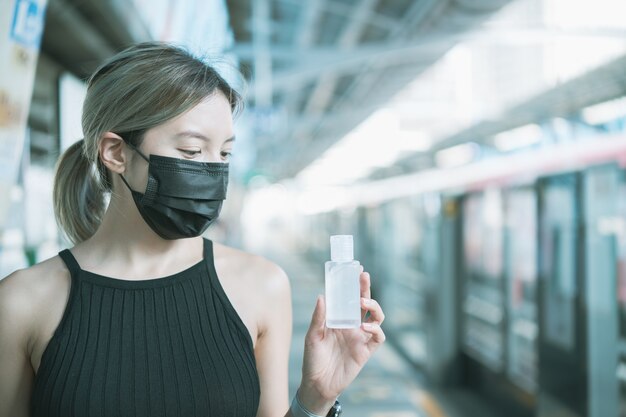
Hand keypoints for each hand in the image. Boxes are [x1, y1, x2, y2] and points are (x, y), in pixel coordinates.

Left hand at [298, 271, 385, 413]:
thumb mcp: (312, 336)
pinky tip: (366, 326)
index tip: (354, 269)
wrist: (317, 384)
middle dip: (365, 288)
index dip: (353, 284)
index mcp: (338, 319)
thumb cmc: (313, 359)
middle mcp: (352, 326)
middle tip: (363, 276)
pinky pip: (378, 337)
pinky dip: (376, 330)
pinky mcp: (365, 351)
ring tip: (363, 302)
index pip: (348, 298)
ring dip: (374, 306)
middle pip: (364, 303)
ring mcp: (360, 338)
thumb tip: (322, 296)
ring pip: (376, 317)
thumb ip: (318, 317)